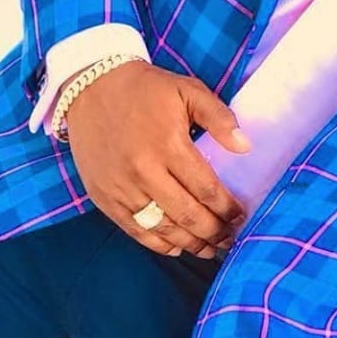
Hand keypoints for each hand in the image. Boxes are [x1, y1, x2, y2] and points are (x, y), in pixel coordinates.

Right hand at [63, 61, 250, 258]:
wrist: (91, 87)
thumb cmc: (146, 90)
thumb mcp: (188, 91)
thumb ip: (219, 118)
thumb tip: (245, 147)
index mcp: (168, 145)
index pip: (205, 188)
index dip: (227, 208)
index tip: (241, 216)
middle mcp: (144, 171)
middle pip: (186, 215)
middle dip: (214, 232)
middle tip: (231, 239)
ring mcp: (121, 188)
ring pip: (162, 228)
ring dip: (190, 244)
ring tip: (211, 249)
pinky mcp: (104, 197)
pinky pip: (135, 230)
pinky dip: (158, 244)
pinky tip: (177, 247)